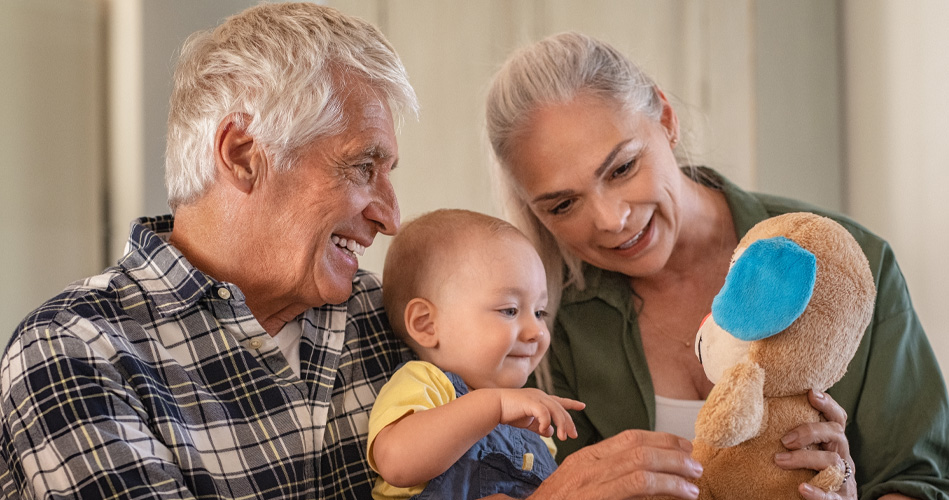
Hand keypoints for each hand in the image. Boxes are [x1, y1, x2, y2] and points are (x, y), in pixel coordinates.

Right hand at [492, 388, 584, 440]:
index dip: (571, 404)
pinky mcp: (530, 402)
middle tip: (572, 436)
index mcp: (541, 399)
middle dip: (568, 423)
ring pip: (555, 411)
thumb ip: (539, 426)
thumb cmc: (509, 412)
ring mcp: (536, 397)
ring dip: (561, 425)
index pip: (560, 401)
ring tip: (563, 438)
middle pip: (561, 409)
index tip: (583, 405)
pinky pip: (544, 413)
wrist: (494, 406)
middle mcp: (541, 396)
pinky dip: (546, 423)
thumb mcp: (528, 421)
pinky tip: (544, 431)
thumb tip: (550, 432)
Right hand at [526, 430, 702, 499]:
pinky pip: (637, 485)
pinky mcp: (597, 497)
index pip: (629, 437)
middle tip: (695, 463)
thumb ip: (604, 475)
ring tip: (694, 481)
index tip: (682, 445)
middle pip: (639, 446)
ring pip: (642, 463)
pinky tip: (681, 492)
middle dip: (672, 451)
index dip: (660, 438)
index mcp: (585, 457)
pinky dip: (665, 486)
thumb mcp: (578, 485)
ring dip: (674, 469)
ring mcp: (591, 480)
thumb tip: (638, 475)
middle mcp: (588, 464)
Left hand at [775, 390, 855, 499]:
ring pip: (833, 462)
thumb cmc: (812, 476)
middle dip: (810, 431)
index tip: (811, 393)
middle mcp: (843, 458)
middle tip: (784, 439)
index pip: (837, 419)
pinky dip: (817, 492)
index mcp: (834, 444)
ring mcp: (844, 480)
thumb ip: (797, 439)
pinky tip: (802, 488)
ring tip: (779, 460)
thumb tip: (760, 418)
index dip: (828, 404)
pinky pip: (832, 496)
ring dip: (805, 458)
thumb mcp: (809, 453)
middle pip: (837, 434)